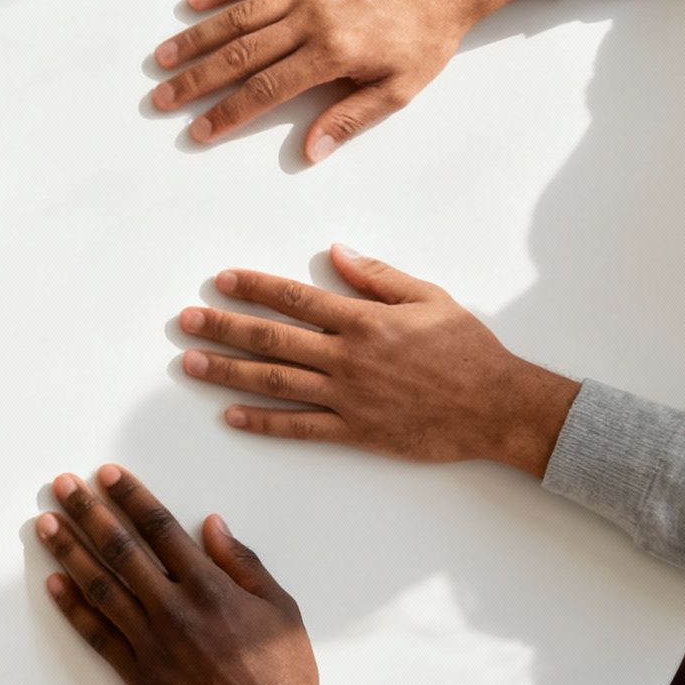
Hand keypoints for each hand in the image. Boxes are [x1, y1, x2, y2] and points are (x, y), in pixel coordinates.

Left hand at [36, 465, 352, 684]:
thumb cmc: (283, 672)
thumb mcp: (279, 607)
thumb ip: (242, 562)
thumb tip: (211, 524)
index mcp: (210, 587)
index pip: (159, 528)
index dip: (130, 497)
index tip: (107, 475)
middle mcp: (174, 609)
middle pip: (120, 549)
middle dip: (87, 512)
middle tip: (60, 485)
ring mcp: (152, 643)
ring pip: (100, 586)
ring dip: (68, 551)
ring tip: (45, 524)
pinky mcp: (138, 676)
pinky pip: (97, 635)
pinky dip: (72, 607)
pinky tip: (53, 582)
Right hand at [154, 0, 569, 160]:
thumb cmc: (426, 36)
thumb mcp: (400, 89)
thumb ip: (350, 119)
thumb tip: (308, 152)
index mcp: (332, 53)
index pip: (267, 89)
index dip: (229, 113)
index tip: (199, 130)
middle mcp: (311, 18)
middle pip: (240, 53)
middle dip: (197, 80)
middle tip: (162, 98)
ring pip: (239, 15)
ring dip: (197, 37)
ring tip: (163, 57)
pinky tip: (192, 2)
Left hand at [178, 245, 580, 476]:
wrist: (498, 406)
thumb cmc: (467, 348)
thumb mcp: (429, 297)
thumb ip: (378, 276)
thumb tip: (336, 252)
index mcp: (364, 320)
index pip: (295, 298)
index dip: (254, 287)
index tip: (220, 280)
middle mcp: (348, 357)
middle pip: (272, 339)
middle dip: (224, 327)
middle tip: (186, 321)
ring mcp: (348, 397)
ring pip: (275, 382)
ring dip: (228, 372)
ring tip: (191, 364)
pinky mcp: (355, 432)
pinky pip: (300, 428)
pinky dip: (263, 423)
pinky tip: (231, 417)